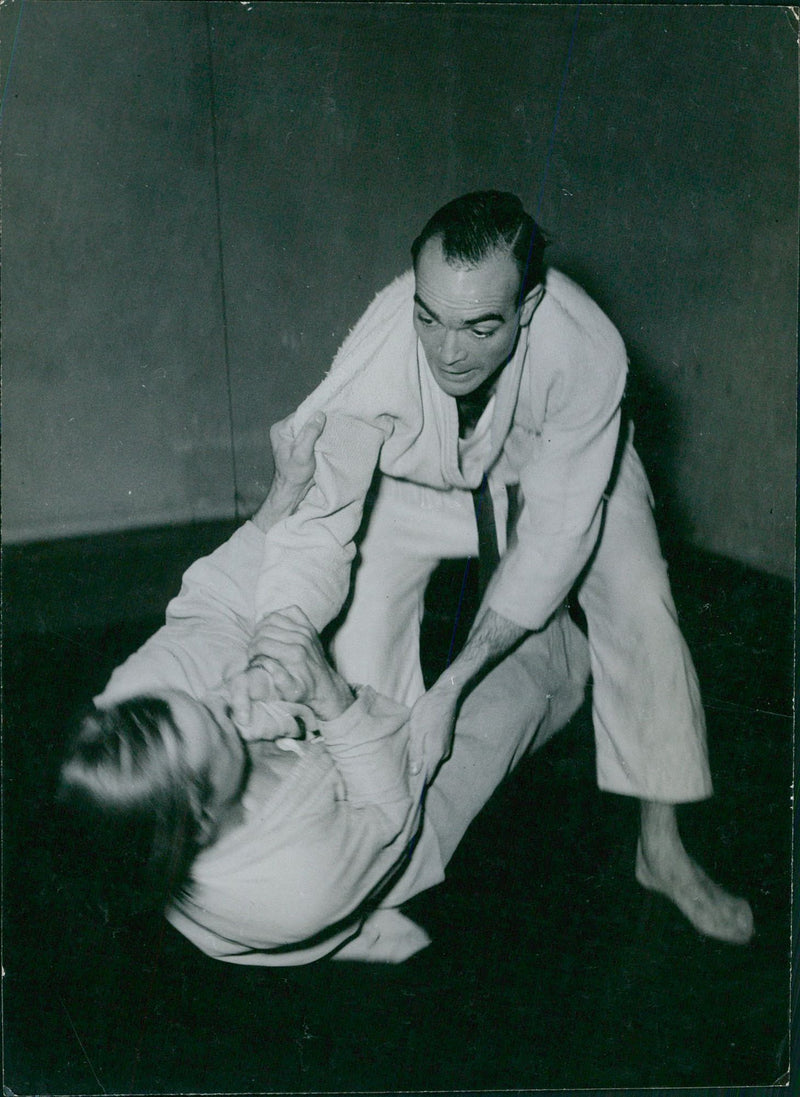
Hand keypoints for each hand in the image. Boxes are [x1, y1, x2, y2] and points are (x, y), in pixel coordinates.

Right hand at [232, 606, 352, 724]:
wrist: (324, 686)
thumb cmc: (305, 690)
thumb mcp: (292, 692)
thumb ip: (279, 680)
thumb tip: (266, 663)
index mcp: (294, 654)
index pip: (262, 643)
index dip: (251, 651)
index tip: (251, 659)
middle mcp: (301, 639)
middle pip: (265, 629)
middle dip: (255, 640)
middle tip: (254, 651)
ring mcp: (306, 630)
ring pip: (274, 617)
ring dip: (262, 627)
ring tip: (261, 640)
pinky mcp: (309, 626)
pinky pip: (291, 611)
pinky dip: (279, 615)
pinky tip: (274, 628)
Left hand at [252, 411, 325, 530]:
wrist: (292, 489)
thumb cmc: (294, 473)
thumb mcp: (302, 452)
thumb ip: (310, 433)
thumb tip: (319, 414)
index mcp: (280, 429)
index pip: (301, 414)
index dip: (315, 416)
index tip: (329, 418)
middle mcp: (284, 429)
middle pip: (305, 419)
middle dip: (318, 423)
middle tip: (331, 425)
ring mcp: (290, 436)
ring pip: (309, 426)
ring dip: (319, 430)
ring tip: (330, 431)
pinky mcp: (298, 442)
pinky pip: (310, 433)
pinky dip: (318, 436)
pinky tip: (326, 438)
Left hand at [408, 679, 460, 781]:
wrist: (444, 695)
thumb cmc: (428, 711)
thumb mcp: (417, 732)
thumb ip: (416, 753)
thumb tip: (414, 773)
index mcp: (435, 753)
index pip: (427, 777)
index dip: (417, 784)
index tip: (407, 790)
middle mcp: (443, 753)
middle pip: (430, 770)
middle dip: (418, 773)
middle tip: (401, 776)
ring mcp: (446, 746)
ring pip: (432, 761)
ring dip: (421, 762)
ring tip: (406, 764)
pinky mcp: (445, 740)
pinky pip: (434, 753)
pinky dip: (425, 754)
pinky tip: (416, 749)